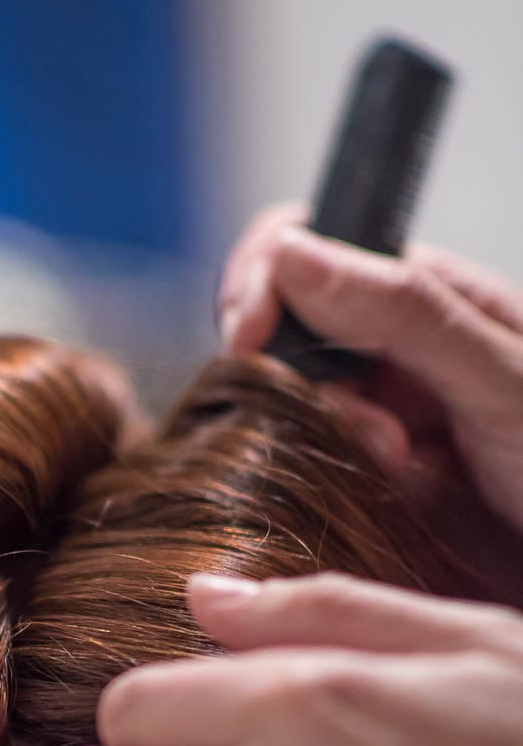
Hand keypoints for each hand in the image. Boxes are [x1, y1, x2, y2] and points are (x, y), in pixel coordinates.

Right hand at [213, 204, 522, 585]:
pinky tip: (405, 496)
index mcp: (419, 293)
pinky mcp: (371, 475)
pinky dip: (341, 484)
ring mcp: (378, 408)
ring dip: (331, 442)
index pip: (297, 249)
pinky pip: (313, 468)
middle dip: (300, 387)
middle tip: (376, 433)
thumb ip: (402, 312)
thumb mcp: (500, 376)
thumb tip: (290, 252)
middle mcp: (389, 344)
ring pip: (290, 410)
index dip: (257, 284)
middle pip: (281, 338)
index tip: (247, 340)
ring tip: (409, 471)